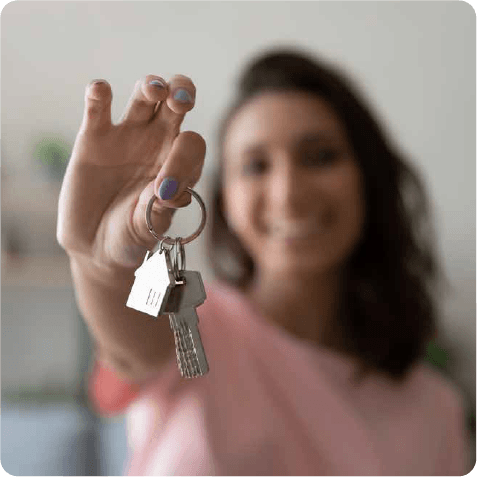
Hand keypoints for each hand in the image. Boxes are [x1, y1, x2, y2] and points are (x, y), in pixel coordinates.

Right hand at [57, 75, 205, 273]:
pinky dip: (98, 94)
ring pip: (144, 97)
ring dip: (151, 85)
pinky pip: (98, 107)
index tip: (165, 189)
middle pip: (175, 104)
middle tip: (181, 100)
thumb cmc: (131, 237)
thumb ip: (161, 207)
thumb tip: (168, 188)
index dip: (184, 157)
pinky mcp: (94, 137)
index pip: (192, 144)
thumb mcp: (149, 227)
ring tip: (154, 90)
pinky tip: (100, 90)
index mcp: (179, 165)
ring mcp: (126, 137)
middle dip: (182, 93)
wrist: (96, 246)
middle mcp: (157, 144)